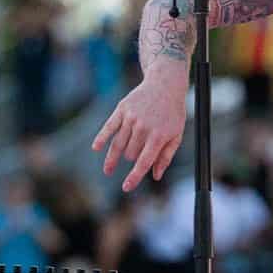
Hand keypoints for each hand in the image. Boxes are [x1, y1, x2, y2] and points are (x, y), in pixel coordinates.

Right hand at [92, 67, 189, 191]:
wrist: (165, 85)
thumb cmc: (172, 114)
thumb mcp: (176, 135)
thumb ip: (166, 156)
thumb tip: (156, 176)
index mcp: (159, 136)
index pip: (144, 162)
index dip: (134, 177)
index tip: (126, 188)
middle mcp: (143, 127)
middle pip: (130, 154)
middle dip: (131, 159)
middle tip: (135, 156)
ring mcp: (131, 118)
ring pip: (119, 144)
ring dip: (115, 157)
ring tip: (109, 169)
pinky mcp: (121, 109)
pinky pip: (108, 127)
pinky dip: (101, 138)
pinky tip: (96, 149)